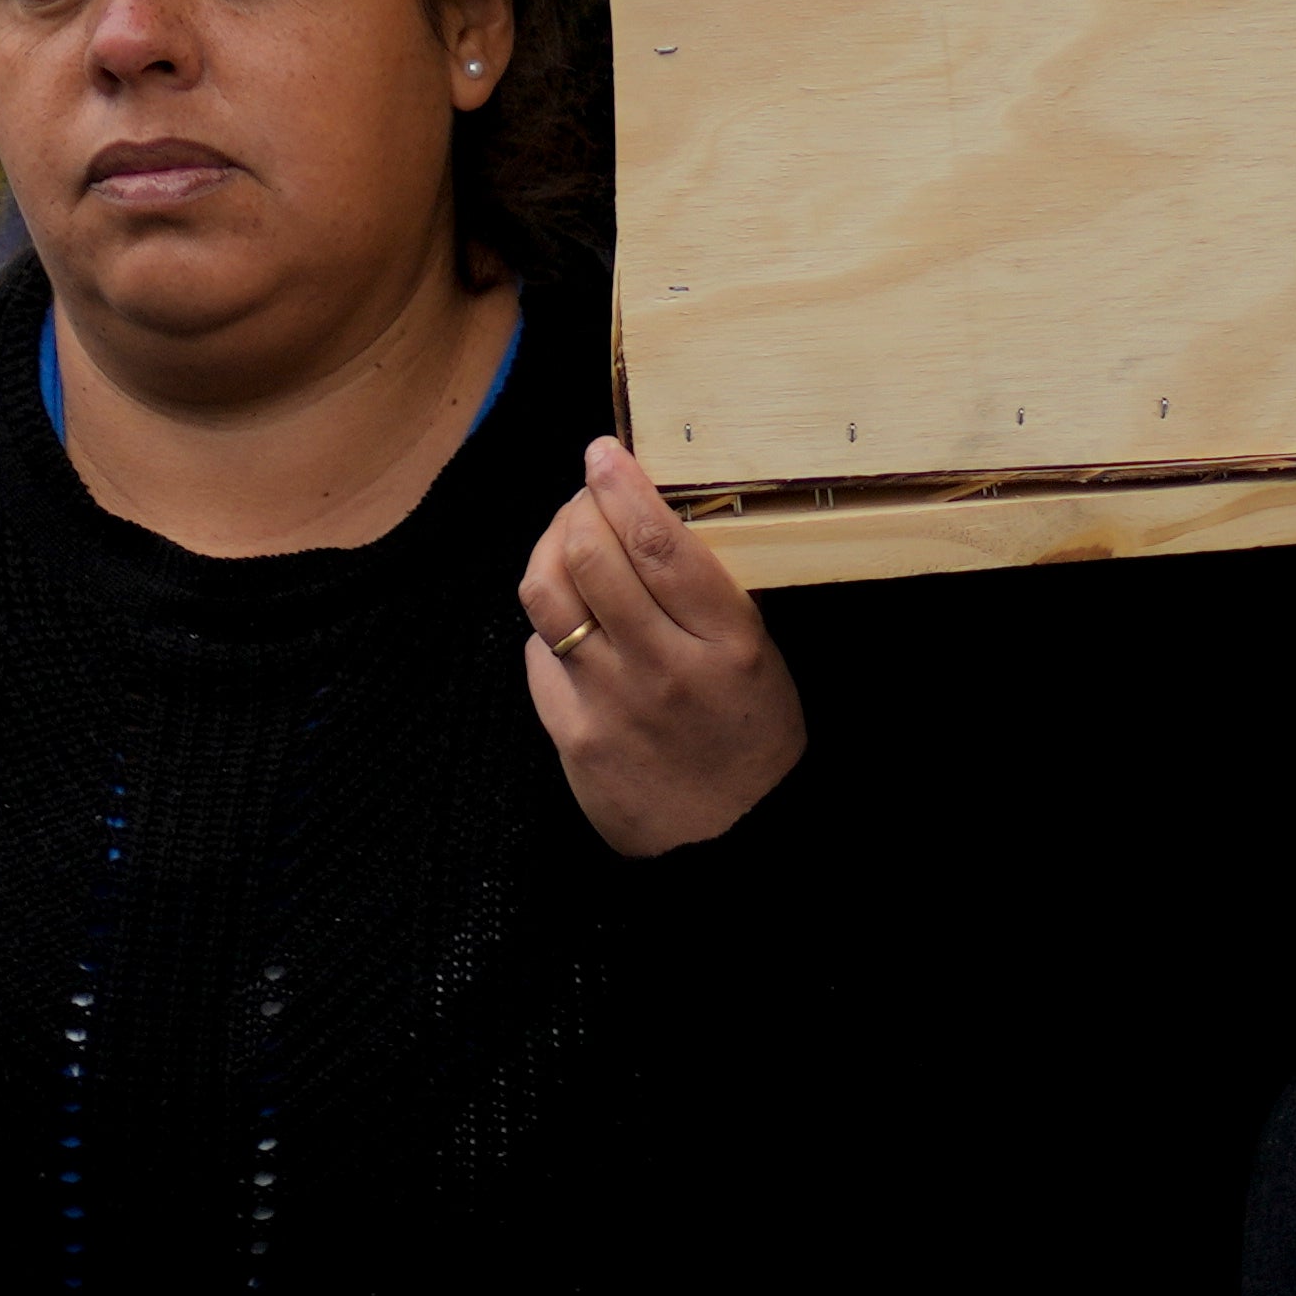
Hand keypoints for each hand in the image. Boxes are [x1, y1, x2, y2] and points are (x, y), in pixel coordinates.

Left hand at [521, 435, 805, 856]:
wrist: (731, 843)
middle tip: (585, 495)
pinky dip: (548, 624)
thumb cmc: (750, 735)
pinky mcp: (572, 737)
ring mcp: (612, 704)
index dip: (623, 486)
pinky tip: (570, 622)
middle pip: (594, 557)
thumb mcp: (758, 653)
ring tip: (566, 542)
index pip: (661, 544)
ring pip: (549, 595)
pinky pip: (537, 654)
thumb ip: (705, 591)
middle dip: (578, 506)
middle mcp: (665, 668)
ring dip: (550, 550)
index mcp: (727, 641)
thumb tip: (643, 512)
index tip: (603, 452)